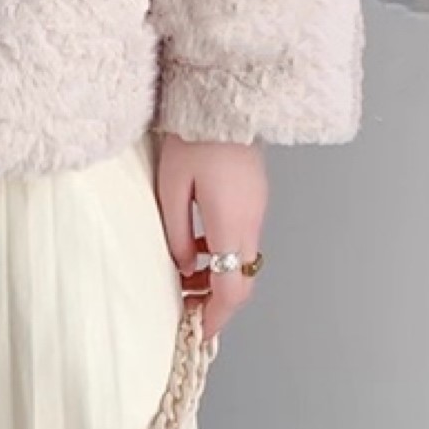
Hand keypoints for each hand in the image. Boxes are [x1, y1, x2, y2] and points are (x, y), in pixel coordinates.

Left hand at [154, 133, 267, 344]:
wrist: (226, 96)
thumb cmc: (194, 137)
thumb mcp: (171, 189)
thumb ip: (177, 234)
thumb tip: (184, 267)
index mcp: (232, 224)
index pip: (232, 290)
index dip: (215, 317)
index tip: (197, 332)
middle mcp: (252, 221)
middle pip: (242, 281)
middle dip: (216, 302)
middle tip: (186, 309)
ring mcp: (256, 208)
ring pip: (243, 261)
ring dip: (218, 278)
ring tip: (185, 280)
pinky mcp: (254, 196)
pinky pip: (242, 239)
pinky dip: (223, 255)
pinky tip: (198, 248)